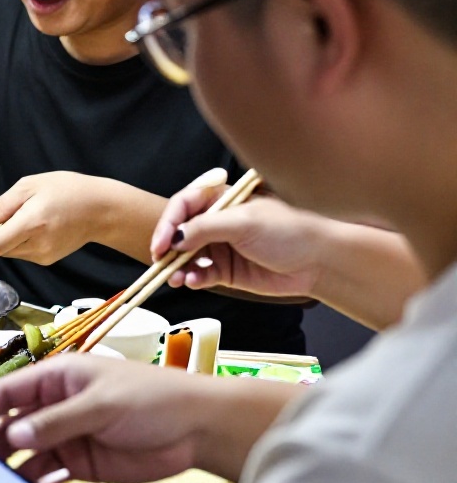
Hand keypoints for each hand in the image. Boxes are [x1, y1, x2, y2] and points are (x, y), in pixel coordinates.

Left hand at [0, 172, 129, 265]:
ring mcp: (43, 256)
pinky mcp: (47, 260)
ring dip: (6, 239)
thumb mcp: (30, 186)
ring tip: (22, 217)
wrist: (102, 209)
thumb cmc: (67, 190)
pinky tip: (33, 226)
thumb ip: (2, 205)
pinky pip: (22, 253)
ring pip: (9, 252)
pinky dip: (19, 242)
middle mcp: (36, 245)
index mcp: (31, 225)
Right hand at [0, 355, 214, 482]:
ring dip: (7, 468)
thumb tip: (14, 434)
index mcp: (56, 378)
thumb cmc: (154, 399)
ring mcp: (66, 436)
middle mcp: (54, 406)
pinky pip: (46, 475)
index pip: (7, 392)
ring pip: (24, 453)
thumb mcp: (101, 404)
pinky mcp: (79, 464)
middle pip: (10, 425)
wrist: (199, 429)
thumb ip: (56, 421)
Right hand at [149, 174, 330, 296]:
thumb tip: (173, 238)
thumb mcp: (244, 222)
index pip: (184, 205)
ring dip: (178, 267)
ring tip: (177, 278)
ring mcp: (221, 247)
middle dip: (168, 248)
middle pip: (180, 232)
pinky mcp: (227, 271)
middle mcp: (218, 222)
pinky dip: (193, 279)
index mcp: (223, 200)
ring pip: (186, 257)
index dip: (168, 223)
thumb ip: (205, 228)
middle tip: (161, 262)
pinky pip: (200, 274)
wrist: (320, 260)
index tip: (161, 243)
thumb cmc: (291, 229)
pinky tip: (194, 282)